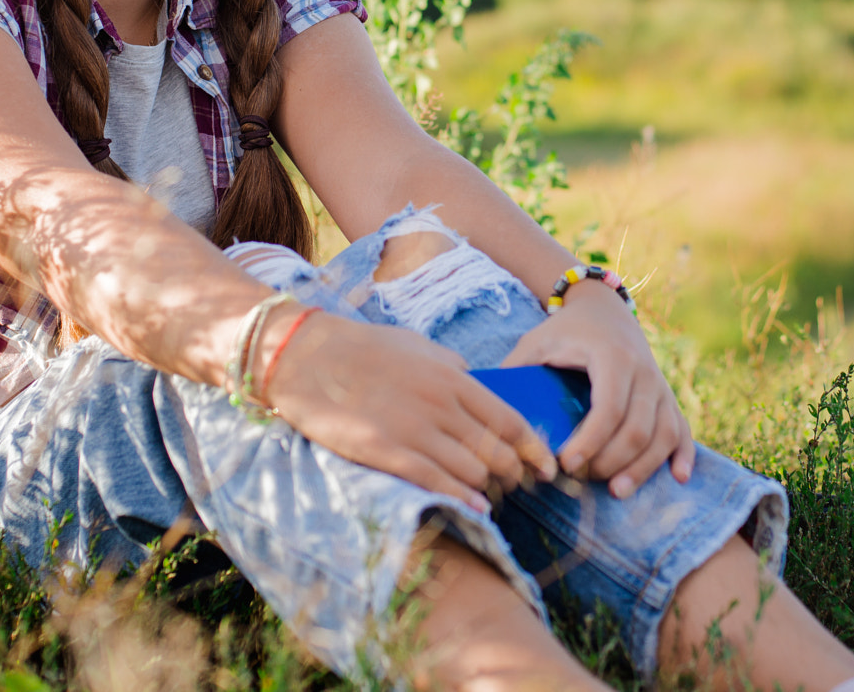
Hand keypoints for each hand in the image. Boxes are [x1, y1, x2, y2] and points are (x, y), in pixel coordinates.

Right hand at [262, 309, 558, 511]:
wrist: (306, 356)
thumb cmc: (361, 348)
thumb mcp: (415, 345)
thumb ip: (450, 365)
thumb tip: (475, 378)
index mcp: (452, 377)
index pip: (511, 420)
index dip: (534, 449)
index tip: (547, 468)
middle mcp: (442, 404)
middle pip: (498, 452)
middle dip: (513, 475)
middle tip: (515, 488)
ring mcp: (415, 429)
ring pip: (473, 471)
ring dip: (485, 490)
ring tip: (487, 498)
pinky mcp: (386, 451)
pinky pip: (436, 482)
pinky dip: (460, 499)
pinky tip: (473, 509)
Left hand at [500, 282, 694, 497]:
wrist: (601, 308)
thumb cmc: (563, 330)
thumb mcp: (535, 342)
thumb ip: (515, 373)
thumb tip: (488, 413)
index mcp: (611, 356)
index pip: (609, 408)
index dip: (591, 441)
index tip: (567, 464)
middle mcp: (643, 370)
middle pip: (638, 428)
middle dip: (611, 461)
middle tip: (582, 479)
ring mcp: (659, 384)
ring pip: (663, 434)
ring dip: (643, 467)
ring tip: (616, 492)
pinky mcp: (668, 396)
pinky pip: (682, 428)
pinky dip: (683, 454)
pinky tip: (678, 477)